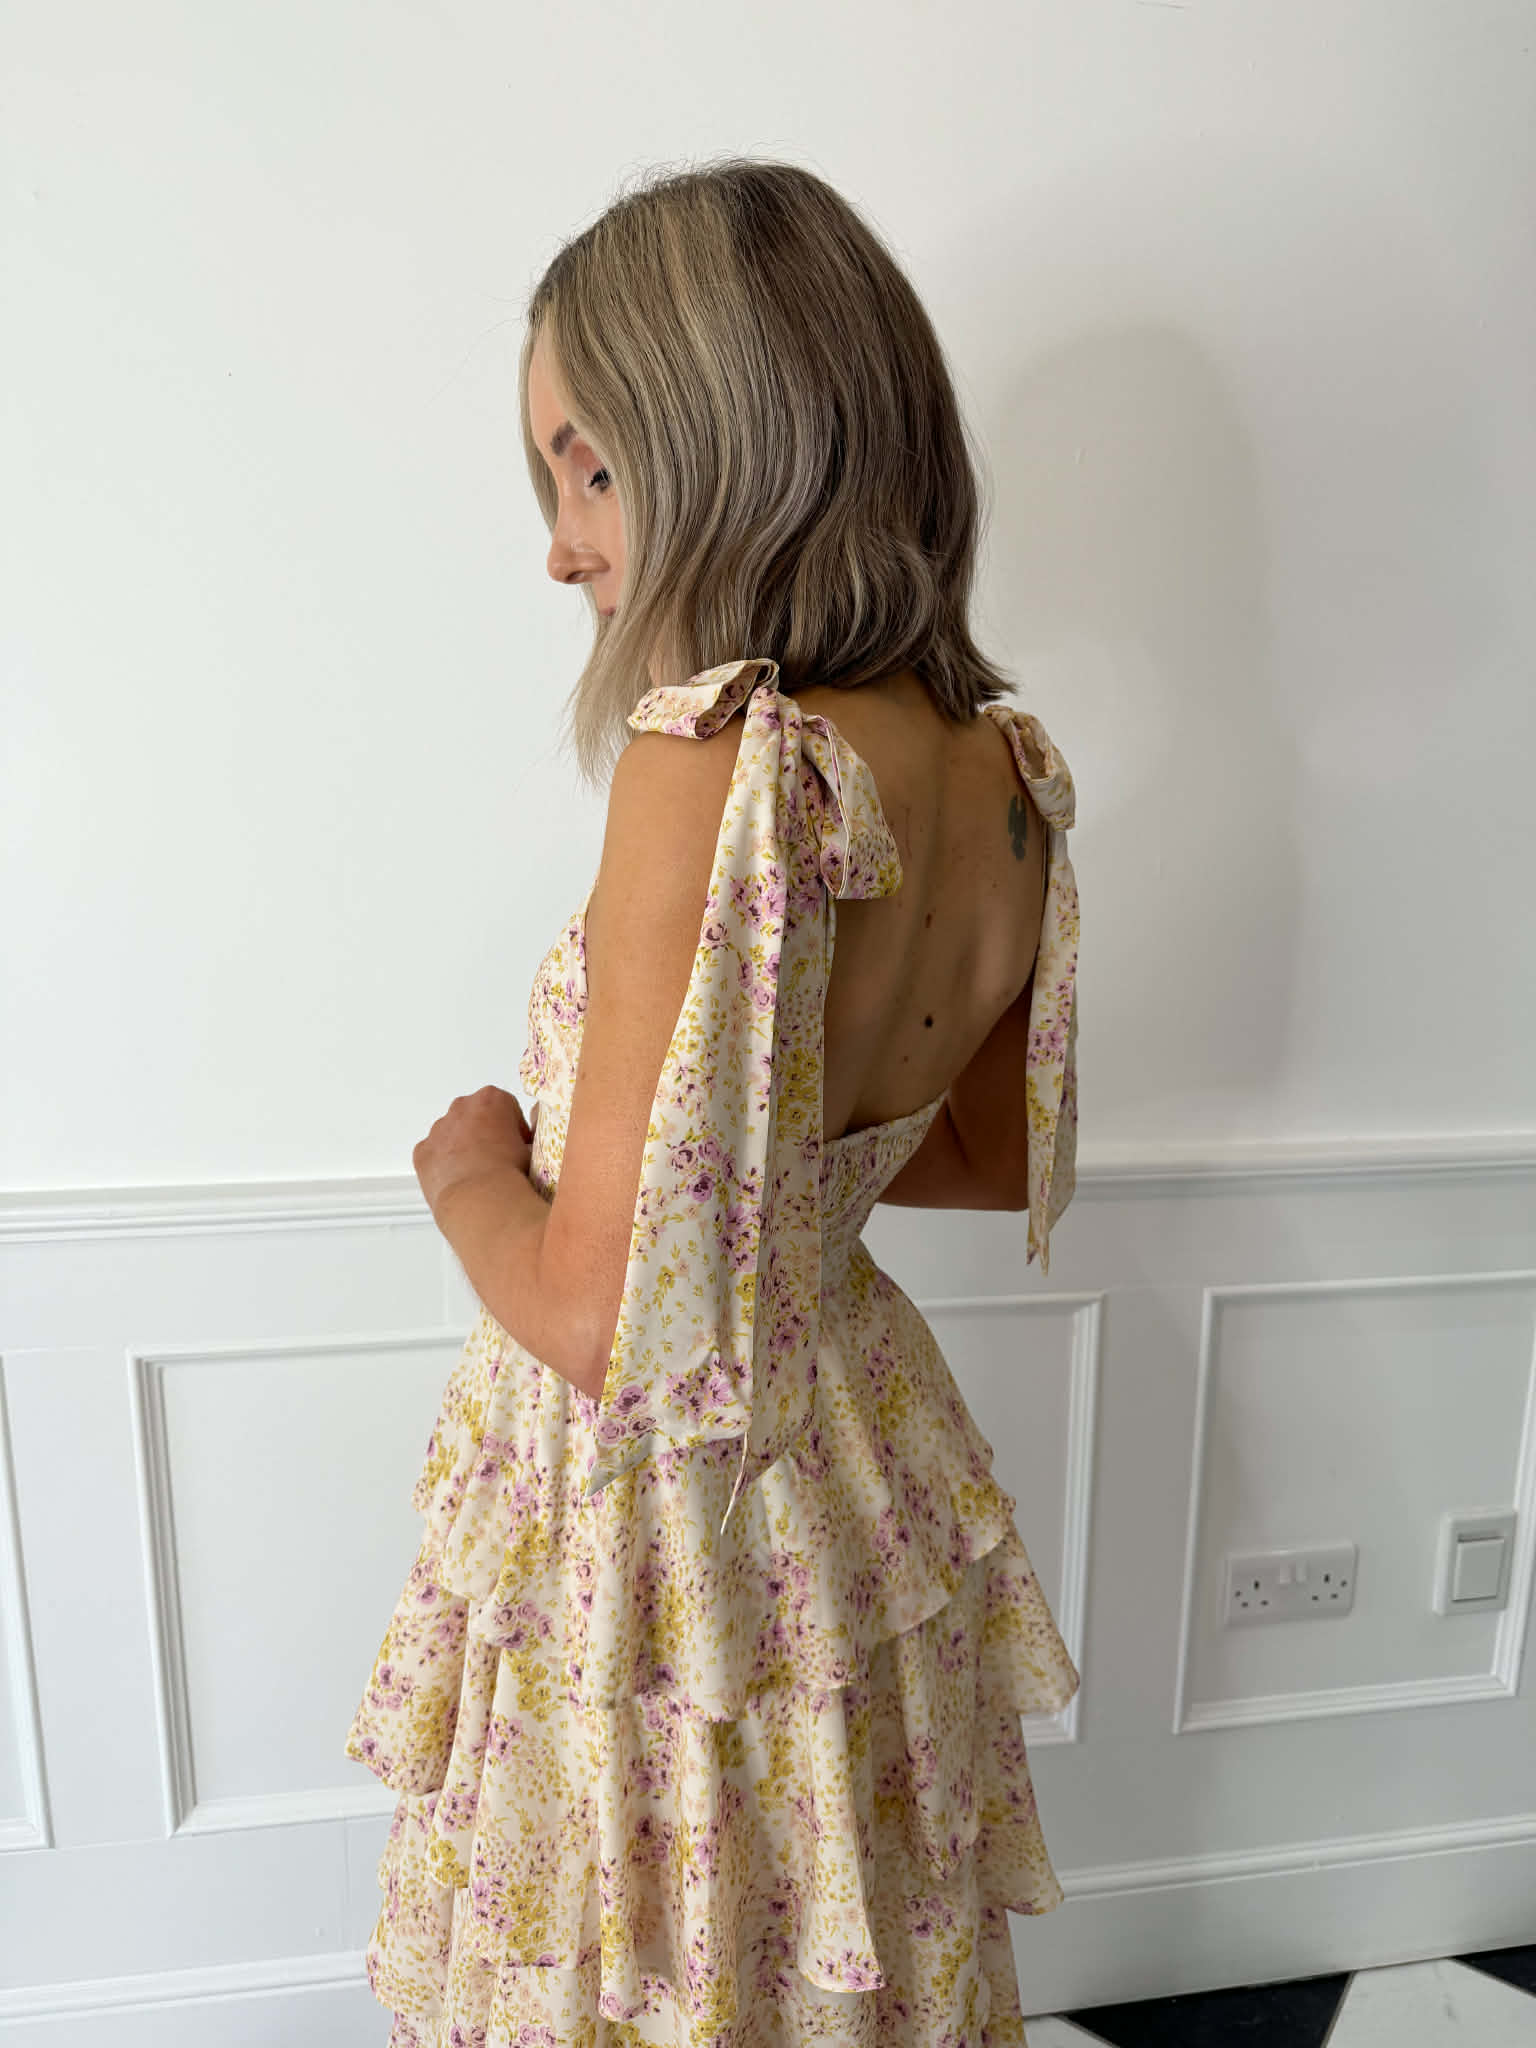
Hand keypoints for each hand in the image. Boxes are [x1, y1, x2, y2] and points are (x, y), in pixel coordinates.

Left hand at [413, 1085, 536, 1228]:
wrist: (480, 1199)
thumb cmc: (510, 1173)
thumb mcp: (534, 1149)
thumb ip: (529, 1139)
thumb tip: (528, 1146)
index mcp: (492, 1098)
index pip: (508, 1108)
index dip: (515, 1131)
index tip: (519, 1148)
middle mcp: (461, 1107)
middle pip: (477, 1116)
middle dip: (486, 1134)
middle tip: (499, 1160)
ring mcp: (438, 1129)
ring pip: (453, 1134)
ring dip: (464, 1148)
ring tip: (479, 1174)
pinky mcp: (422, 1151)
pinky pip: (435, 1155)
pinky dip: (445, 1165)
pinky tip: (460, 1181)